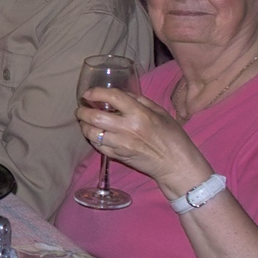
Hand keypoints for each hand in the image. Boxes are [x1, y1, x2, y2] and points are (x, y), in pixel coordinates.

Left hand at [75, 86, 211, 199]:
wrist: (176, 164)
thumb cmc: (172, 137)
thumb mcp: (160, 113)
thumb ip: (139, 100)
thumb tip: (121, 93)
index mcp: (140, 114)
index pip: (113, 97)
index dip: (96, 92)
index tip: (88, 93)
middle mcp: (127, 129)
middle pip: (95, 116)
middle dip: (83, 111)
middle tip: (81, 108)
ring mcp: (120, 144)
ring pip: (91, 133)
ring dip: (84, 125)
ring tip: (84, 120)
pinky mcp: (117, 156)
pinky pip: (97, 146)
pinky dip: (92, 138)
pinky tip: (94, 133)